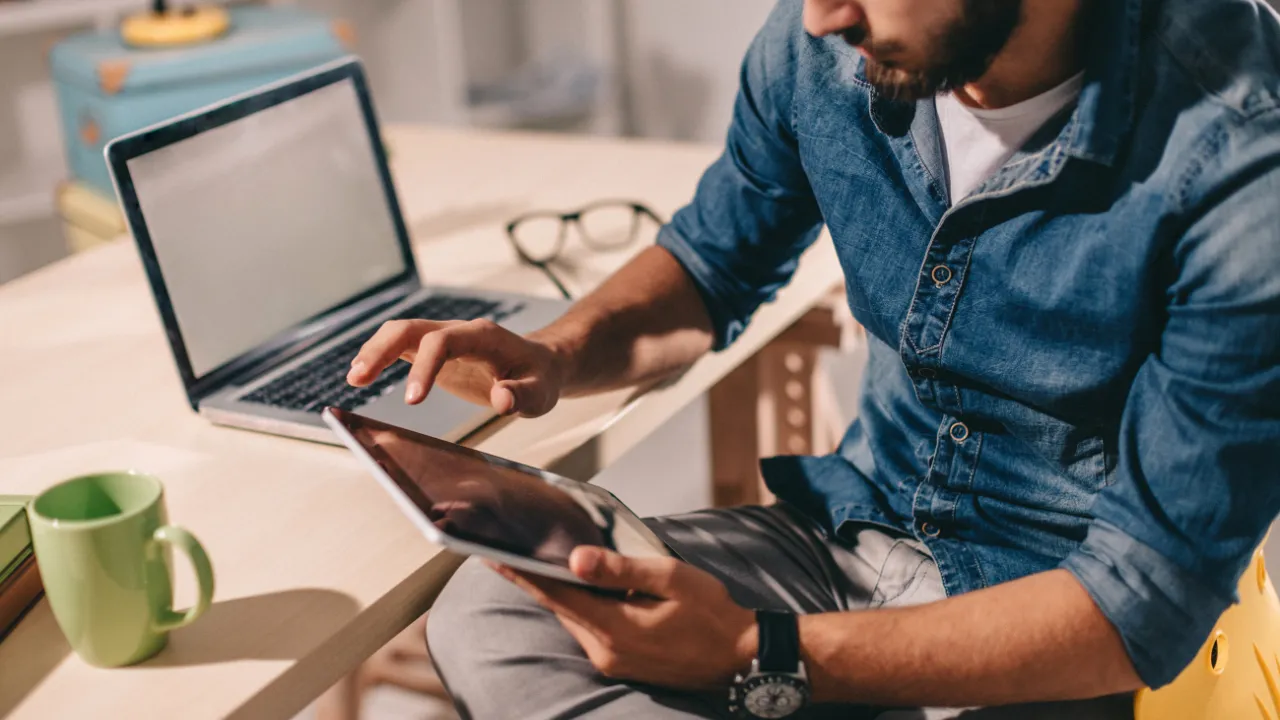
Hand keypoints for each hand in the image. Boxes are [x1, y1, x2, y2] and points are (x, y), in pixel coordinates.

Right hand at [347, 318, 564, 416]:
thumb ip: (523, 396)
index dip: (423, 367)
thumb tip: (501, 400)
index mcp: (482, 336)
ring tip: (353, 379)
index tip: (412, 401)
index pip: (443, 342)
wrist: (541, 364)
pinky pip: (402, 346)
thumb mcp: (541, 392)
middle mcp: (458, 331)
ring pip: (400, 332)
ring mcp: (444, 337)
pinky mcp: (435, 351)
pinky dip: (379, 356)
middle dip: (381, 349)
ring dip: (374, 351)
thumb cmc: (539, 377)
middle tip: (358, 379)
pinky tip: (361, 375)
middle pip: (411, 328)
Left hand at [490, 547, 756, 689]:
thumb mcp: (672, 578)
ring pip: (575, 619)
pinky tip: (585, 588)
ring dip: (563, 593)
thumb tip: (575, 558)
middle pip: (560, 607)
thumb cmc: (713, 613)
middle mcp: (606, 651)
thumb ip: (621, 568)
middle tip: (512, 547)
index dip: (520, 573)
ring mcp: (613, 663)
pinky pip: (592, 631)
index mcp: (615, 627)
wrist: (743, 656)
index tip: (489, 555)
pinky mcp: (622, 665)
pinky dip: (583, 608)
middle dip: (536, 578)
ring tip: (545, 561)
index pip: (555, 595)